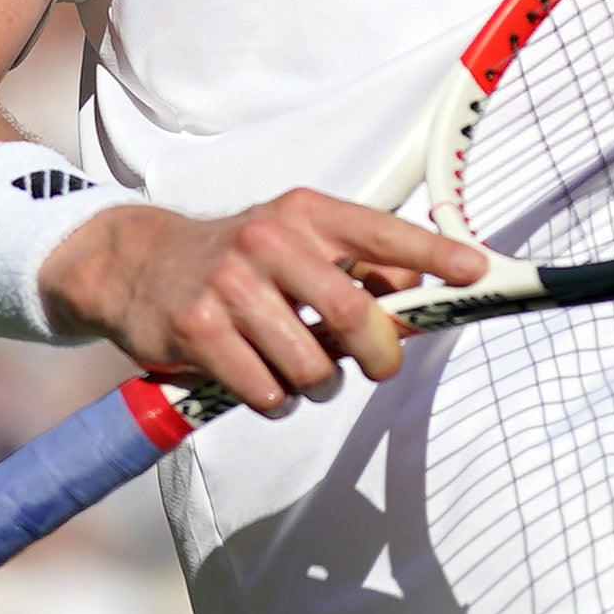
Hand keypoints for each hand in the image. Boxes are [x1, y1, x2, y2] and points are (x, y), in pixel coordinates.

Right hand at [42, 193, 492, 415]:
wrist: (138, 262)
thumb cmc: (235, 258)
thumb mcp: (295, 241)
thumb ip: (356, 266)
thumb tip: (420, 296)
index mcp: (305, 213)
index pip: (383, 233)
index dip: (433, 256)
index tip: (476, 271)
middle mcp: (270, 240)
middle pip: (356, 315)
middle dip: (378, 355)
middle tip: (375, 367)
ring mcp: (231, 286)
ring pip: (312, 366)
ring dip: (317, 385)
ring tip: (298, 369)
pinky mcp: (199, 330)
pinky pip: (266, 392)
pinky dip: (274, 401)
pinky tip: (260, 380)